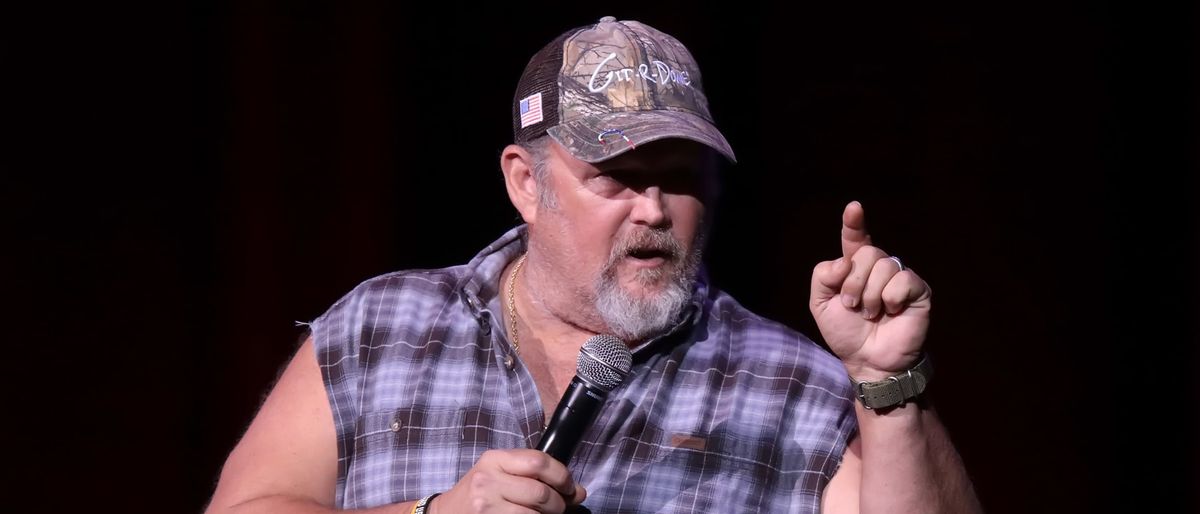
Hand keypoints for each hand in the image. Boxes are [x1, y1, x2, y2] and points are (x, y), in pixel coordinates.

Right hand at [431, 449, 586, 513]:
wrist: (446, 513)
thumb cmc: (479, 492)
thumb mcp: (500, 472)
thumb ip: (535, 475)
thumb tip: (579, 492)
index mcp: (495, 459)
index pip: (538, 461)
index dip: (562, 475)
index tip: (570, 487)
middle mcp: (488, 480)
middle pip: (540, 492)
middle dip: (559, 503)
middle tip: (561, 507)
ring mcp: (486, 505)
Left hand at [809, 201, 931, 380]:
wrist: (868, 360)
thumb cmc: (846, 333)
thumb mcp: (820, 304)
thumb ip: (823, 276)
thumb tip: (845, 260)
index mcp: (854, 268)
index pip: (855, 238)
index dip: (854, 222)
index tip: (854, 207)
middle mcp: (878, 268)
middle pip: (866, 251)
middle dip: (853, 282)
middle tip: (853, 306)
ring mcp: (899, 277)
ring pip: (883, 265)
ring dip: (870, 294)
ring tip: (870, 314)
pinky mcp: (918, 290)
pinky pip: (902, 280)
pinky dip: (890, 298)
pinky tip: (891, 312)